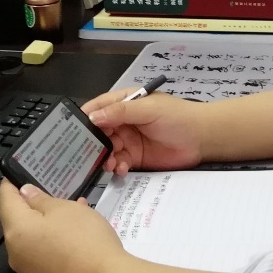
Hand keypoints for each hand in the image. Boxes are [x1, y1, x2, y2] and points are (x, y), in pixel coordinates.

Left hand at [0, 179, 125, 272]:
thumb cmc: (85, 240)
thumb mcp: (65, 209)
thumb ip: (41, 200)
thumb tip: (25, 194)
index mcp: (16, 230)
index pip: (5, 199)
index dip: (11, 183)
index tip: (20, 172)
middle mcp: (15, 253)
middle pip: (17, 221)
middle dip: (34, 205)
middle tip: (54, 191)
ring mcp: (29, 271)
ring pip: (31, 238)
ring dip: (46, 223)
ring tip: (73, 211)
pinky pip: (42, 254)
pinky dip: (53, 241)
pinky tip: (76, 235)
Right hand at [81, 88, 207, 174]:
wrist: (202, 138)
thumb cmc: (177, 116)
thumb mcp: (148, 109)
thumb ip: (121, 112)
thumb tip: (92, 116)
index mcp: (124, 103)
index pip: (98, 108)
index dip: (84, 117)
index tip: (70, 129)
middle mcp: (122, 121)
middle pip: (98, 132)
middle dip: (91, 142)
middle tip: (84, 153)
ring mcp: (128, 141)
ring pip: (106, 150)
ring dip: (104, 157)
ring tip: (109, 163)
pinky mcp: (135, 158)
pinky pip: (118, 163)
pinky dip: (116, 167)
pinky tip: (121, 169)